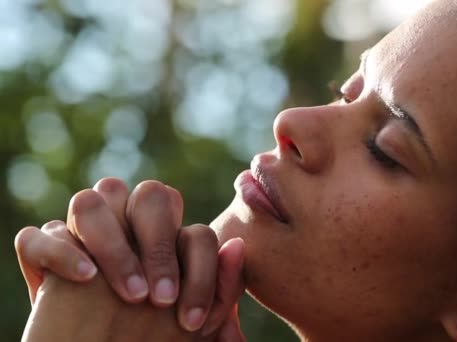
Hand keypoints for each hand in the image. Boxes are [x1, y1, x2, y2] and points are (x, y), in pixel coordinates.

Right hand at [15, 178, 244, 333]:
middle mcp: (129, 228)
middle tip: (159, 298)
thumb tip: (238, 246)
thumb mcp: (195, 328)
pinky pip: (38, 235)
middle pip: (150, 194)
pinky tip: (85, 279)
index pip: (191, 229)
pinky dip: (61, 252)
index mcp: (167, 242)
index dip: (198, 271)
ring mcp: (83, 236)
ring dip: (113, 243)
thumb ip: (222, 290)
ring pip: (91, 200)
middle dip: (158, 243)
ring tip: (130, 293)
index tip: (189, 320)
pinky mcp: (43, 254)